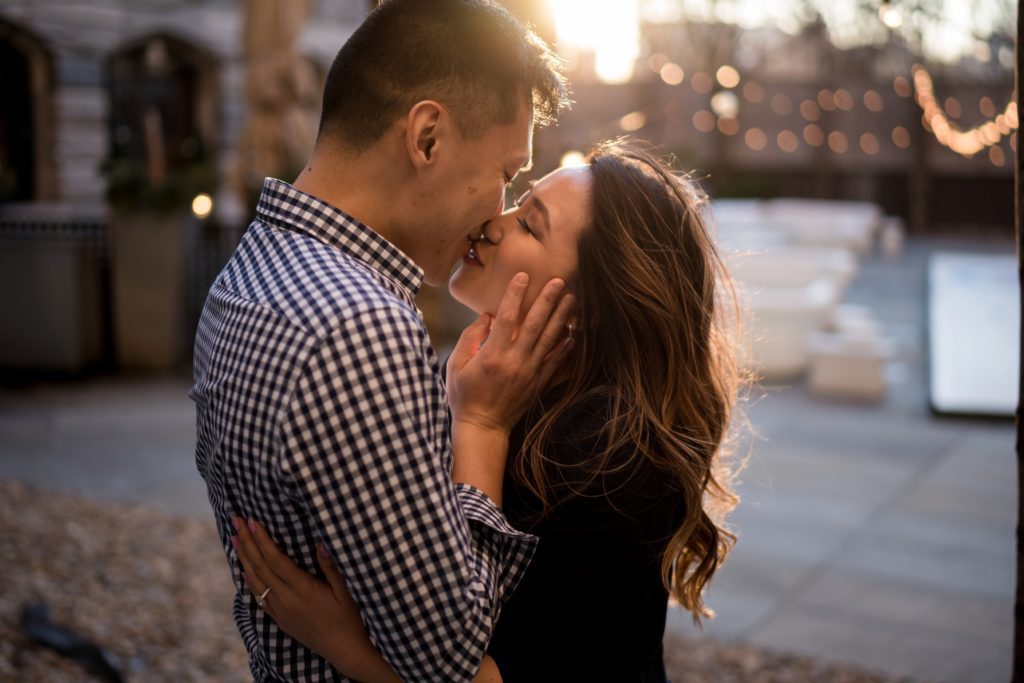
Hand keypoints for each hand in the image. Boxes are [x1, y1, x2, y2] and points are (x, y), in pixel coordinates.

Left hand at [230, 517, 400, 682]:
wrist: (343, 650)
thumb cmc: (348, 619)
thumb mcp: (345, 591)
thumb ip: (331, 568)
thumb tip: (320, 544)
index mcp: (303, 589)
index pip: (276, 560)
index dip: (262, 539)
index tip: (253, 521)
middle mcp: (287, 599)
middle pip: (260, 566)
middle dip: (248, 542)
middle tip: (236, 521)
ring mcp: (281, 611)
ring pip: (255, 581)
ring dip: (244, 558)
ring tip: (235, 539)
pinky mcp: (280, 619)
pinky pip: (258, 597)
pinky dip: (249, 580)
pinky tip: (244, 570)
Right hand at [447, 273, 574, 435]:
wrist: (483, 427)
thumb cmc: (464, 395)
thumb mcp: (456, 364)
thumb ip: (470, 337)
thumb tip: (487, 316)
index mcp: (493, 355)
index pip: (507, 317)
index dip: (515, 295)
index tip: (523, 277)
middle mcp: (515, 362)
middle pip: (535, 324)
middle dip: (547, 300)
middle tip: (558, 280)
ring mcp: (530, 373)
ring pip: (550, 340)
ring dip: (561, 318)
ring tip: (570, 299)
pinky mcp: (538, 384)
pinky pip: (556, 363)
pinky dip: (565, 348)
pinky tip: (573, 335)